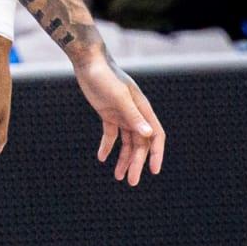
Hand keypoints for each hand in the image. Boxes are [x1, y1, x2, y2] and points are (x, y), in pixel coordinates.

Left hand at [74, 55, 163, 186]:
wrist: (89, 63)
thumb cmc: (107, 77)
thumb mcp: (119, 98)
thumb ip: (133, 116)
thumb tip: (148, 134)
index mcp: (143, 110)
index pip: (156, 136)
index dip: (157, 154)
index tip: (154, 171)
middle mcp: (135, 114)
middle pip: (140, 144)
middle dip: (136, 163)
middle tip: (130, 182)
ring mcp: (122, 114)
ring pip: (127, 142)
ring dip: (123, 159)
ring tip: (118, 177)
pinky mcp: (108, 114)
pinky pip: (111, 135)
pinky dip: (107, 147)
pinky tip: (102, 158)